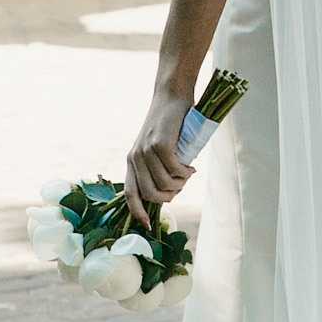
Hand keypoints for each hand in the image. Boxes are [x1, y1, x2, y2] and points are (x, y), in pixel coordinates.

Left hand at [125, 86, 194, 232]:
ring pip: (164, 184)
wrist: (172, 96)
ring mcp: (146, 151)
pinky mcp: (160, 144)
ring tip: (188, 172)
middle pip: (151, 194)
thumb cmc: (170, 124)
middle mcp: (135, 157)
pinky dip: (186, 172)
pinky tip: (191, 165)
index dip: (137, 212)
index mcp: (132, 161)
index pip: (130, 193)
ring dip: (180, 183)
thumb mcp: (157, 148)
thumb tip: (169, 191)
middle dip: (170, 196)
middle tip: (182, 184)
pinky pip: (174, 170)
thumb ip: (158, 167)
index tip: (147, 225)